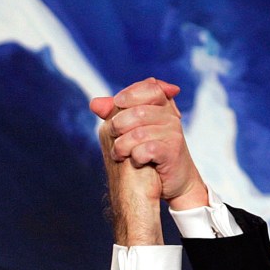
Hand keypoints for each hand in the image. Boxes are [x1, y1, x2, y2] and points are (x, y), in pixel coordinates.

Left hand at [90, 78, 207, 211]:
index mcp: (163, 106)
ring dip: (122, 145)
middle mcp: (171, 117)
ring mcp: (173, 134)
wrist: (174, 181)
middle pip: (138, 112)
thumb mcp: (134, 130)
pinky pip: (147, 149)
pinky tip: (136, 162)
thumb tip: (94, 103)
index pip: (149, 87)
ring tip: (119, 154)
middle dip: (118, 125)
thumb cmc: (152, 154)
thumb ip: (116, 114)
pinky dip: (136, 156)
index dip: (129, 95)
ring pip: (139, 133)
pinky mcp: (172, 153)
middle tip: (113, 137)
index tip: (117, 104)